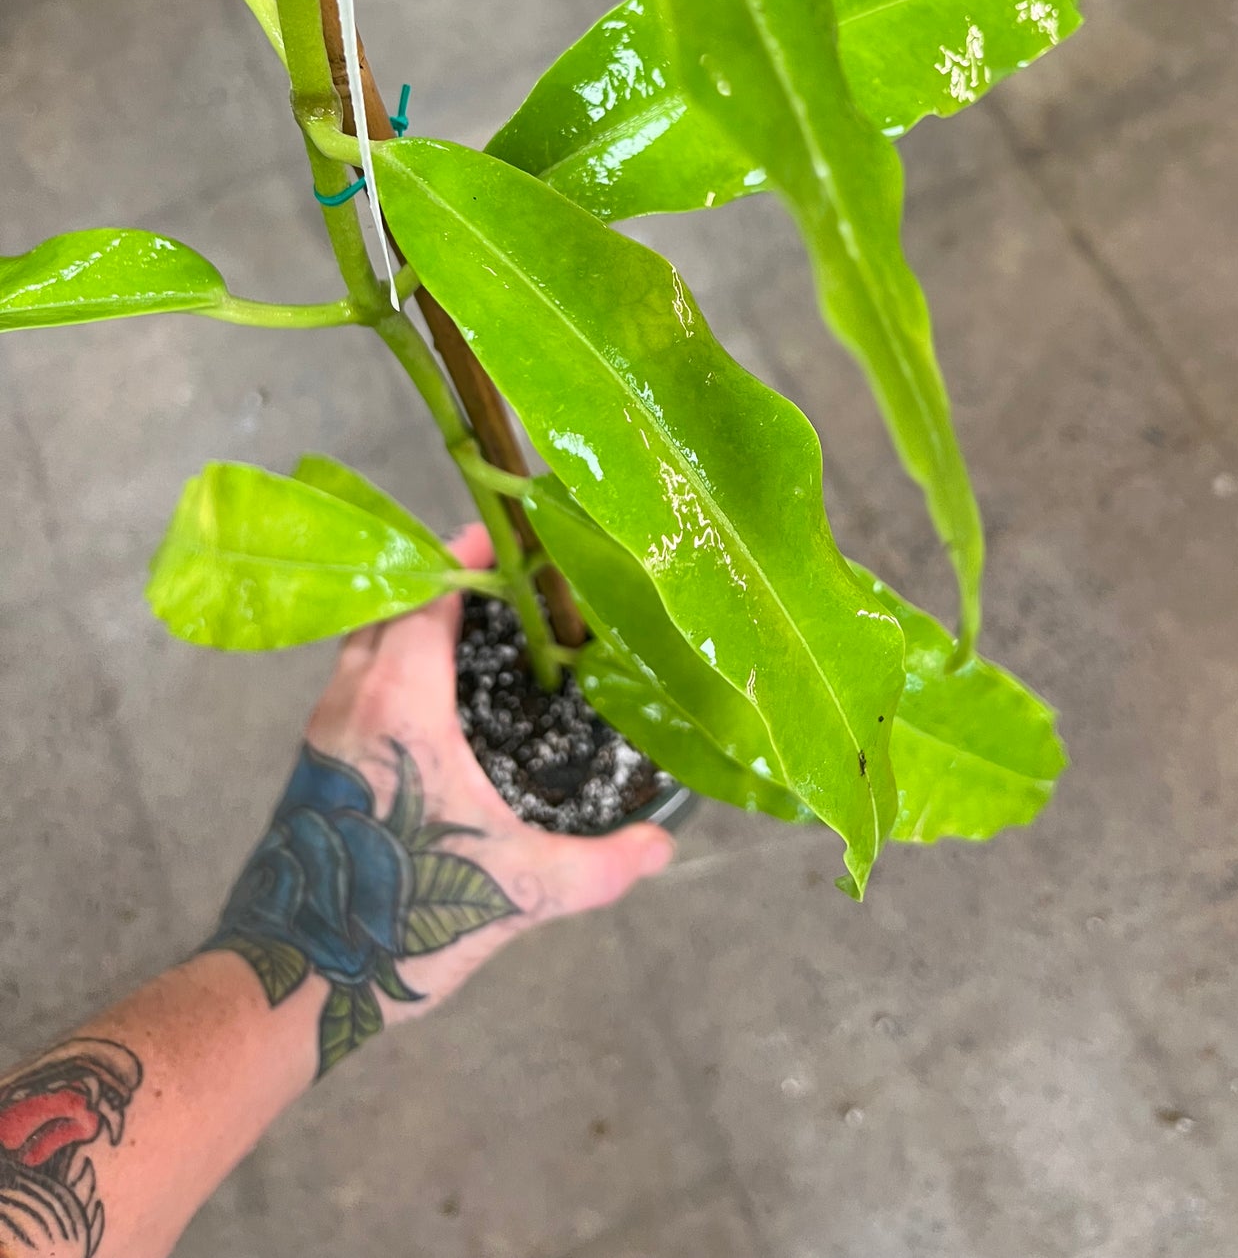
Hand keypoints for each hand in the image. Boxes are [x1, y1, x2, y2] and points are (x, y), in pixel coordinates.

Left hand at [207, 526, 672, 1070]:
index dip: (464, 559)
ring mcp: (324, 727)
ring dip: (413, 618)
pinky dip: (393, 657)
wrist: (290, 980)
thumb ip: (597, 867)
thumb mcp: (517, 891)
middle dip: (443, 581)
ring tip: (478, 627)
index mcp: (399, 705)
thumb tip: (663, 846)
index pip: (426, 596)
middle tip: (507, 582)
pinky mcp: (312, 759)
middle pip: (392, 605)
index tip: (507, 539)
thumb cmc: (399, 922)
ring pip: (366, 640)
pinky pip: (354, 676)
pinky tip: (439, 694)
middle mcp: (352, 699)